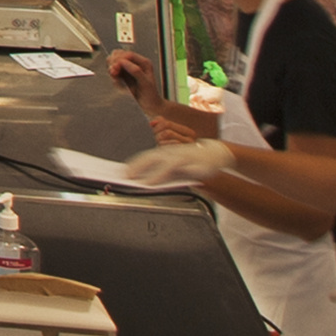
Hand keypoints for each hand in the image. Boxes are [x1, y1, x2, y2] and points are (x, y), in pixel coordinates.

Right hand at [98, 48, 150, 99]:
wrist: (149, 105)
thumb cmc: (150, 95)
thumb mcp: (145, 83)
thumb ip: (135, 71)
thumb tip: (122, 62)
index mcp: (144, 63)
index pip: (129, 54)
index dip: (120, 59)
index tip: (115, 67)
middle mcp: (136, 63)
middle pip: (120, 54)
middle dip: (114, 62)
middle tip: (113, 72)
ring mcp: (129, 68)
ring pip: (115, 60)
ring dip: (111, 66)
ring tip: (113, 75)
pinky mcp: (124, 74)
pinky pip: (113, 68)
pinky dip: (112, 72)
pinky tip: (115, 78)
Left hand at [118, 138, 236, 191]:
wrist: (215, 152)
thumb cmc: (192, 160)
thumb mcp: (176, 165)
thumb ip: (162, 172)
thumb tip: (145, 181)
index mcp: (165, 153)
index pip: (145, 157)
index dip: (133, 164)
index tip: (121, 172)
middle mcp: (172, 153)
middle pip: (152, 158)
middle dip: (138, 167)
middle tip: (126, 177)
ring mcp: (184, 157)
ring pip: (168, 164)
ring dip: (156, 173)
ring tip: (146, 183)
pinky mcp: (197, 164)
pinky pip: (187, 169)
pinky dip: (178, 174)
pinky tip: (174, 182)